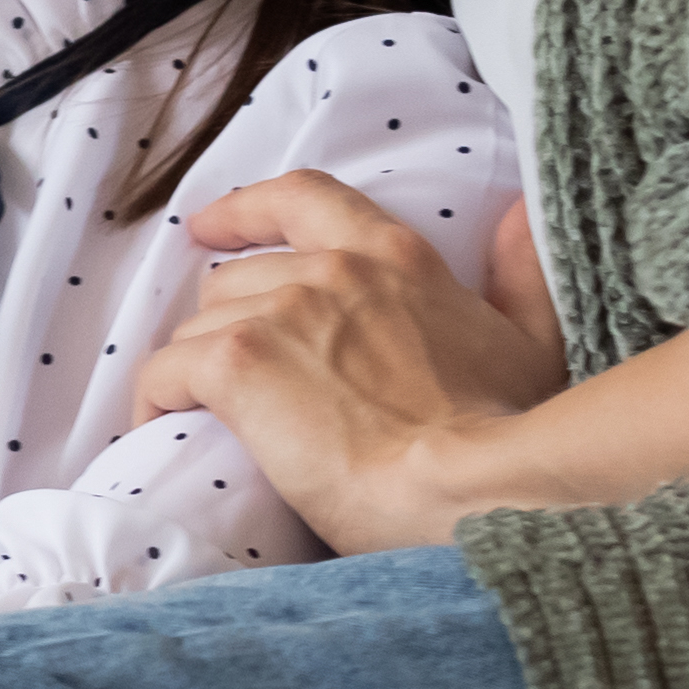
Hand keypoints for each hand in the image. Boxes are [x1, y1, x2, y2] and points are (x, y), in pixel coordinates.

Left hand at [130, 172, 566, 549]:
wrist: (472, 490)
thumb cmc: (506, 435)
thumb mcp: (532, 340)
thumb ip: (520, 273)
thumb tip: (518, 214)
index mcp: (394, 257)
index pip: (303, 199)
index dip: (247, 209)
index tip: (211, 227)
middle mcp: (331, 269)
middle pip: (236, 279)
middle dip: (228, 327)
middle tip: (237, 382)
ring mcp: (280, 312)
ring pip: (200, 327)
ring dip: (199, 371)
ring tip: (211, 422)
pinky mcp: (239, 364)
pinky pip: (167, 371)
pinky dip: (156, 400)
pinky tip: (161, 429)